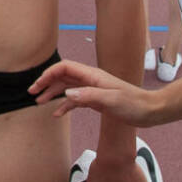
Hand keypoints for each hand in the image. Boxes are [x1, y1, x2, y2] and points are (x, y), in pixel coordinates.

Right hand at [29, 60, 157, 124]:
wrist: (150, 112)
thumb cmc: (134, 104)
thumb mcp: (112, 100)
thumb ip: (89, 96)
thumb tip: (67, 94)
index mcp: (92, 75)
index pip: (64, 68)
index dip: (49, 74)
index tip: (37, 86)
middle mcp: (90, 80)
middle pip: (63, 76)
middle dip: (46, 83)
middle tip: (32, 94)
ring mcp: (93, 89)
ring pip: (67, 88)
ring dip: (53, 94)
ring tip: (39, 103)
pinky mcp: (96, 100)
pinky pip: (75, 100)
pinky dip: (65, 105)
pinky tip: (57, 114)